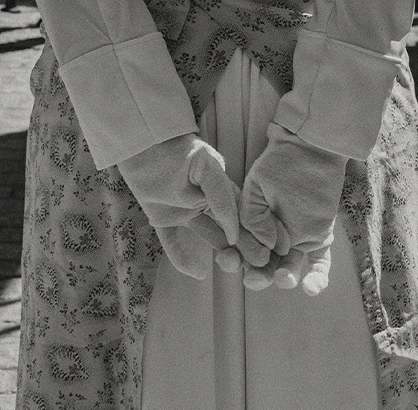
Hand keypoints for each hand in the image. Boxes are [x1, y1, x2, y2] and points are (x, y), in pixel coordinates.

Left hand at [117, 134, 268, 279]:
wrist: (143, 143)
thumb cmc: (178, 149)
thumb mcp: (206, 166)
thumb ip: (221, 195)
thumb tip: (234, 229)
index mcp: (220, 188)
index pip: (243, 213)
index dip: (258, 230)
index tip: (274, 248)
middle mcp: (205, 202)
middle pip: (229, 228)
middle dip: (245, 247)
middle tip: (260, 265)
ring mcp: (184, 212)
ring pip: (207, 236)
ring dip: (222, 253)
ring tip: (236, 268)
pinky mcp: (162, 219)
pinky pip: (173, 242)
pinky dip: (183, 258)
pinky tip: (197, 273)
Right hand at [238, 123, 346, 294]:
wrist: (310, 149)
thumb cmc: (279, 163)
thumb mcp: (255, 186)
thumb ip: (252, 216)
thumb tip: (264, 244)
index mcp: (252, 227)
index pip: (239, 251)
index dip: (232, 260)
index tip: (229, 260)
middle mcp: (273, 239)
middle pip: (262, 266)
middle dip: (257, 276)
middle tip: (254, 277)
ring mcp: (297, 241)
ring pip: (288, 269)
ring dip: (284, 278)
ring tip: (283, 277)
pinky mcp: (319, 239)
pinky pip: (319, 264)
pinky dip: (317, 278)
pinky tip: (311, 287)